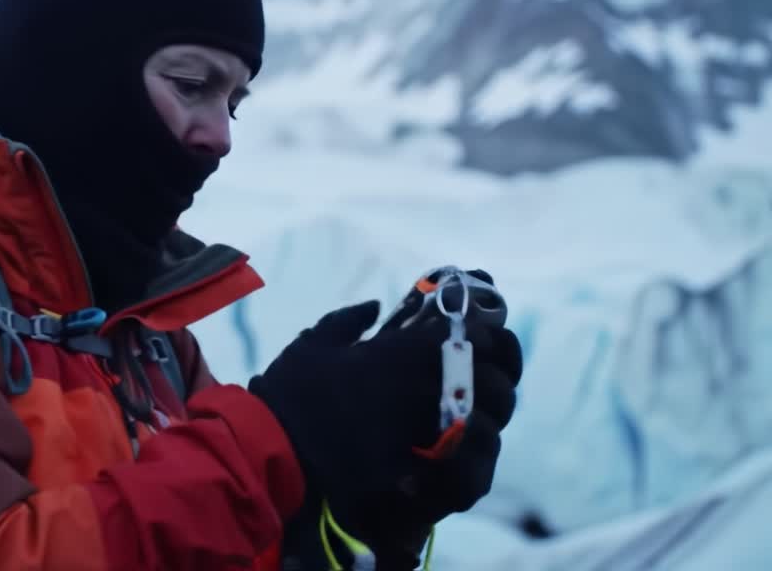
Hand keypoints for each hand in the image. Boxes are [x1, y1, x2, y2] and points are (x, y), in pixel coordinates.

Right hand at [249, 272, 522, 566]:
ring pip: (482, 421)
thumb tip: (375, 306)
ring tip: (477, 414)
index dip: (484, 336)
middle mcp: (420, 388)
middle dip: (498, 380)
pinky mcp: (414, 465)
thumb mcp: (315, 341)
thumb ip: (350, 320)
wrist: (273, 447)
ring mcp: (421, 429)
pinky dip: (463, 452)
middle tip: (489, 379)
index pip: (470, 336)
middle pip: (489, 381)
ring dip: (487, 417)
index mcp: (401, 352)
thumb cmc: (291, 390)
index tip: (477, 337)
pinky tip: (455, 446)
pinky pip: (457, 459)